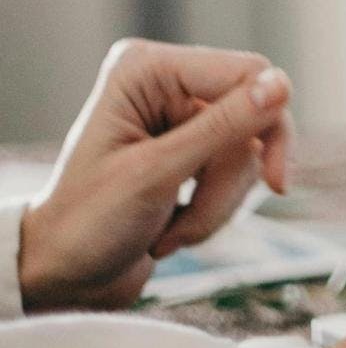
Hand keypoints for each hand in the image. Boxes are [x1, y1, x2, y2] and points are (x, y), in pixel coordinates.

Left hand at [18, 39, 293, 311]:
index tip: (276, 182)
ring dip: (217, 205)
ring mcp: (180, 119)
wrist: (63, 277)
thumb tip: (281, 85)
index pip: (248, 74)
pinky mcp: (191, 152)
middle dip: (228, 181)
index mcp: (147, 70)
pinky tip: (173, 230)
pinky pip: (237, 175)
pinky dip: (214, 211)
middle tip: (195, 219)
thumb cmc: (87, 224)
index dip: (270, 124)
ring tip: (170, 233)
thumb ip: (222, 127)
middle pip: (254, 118)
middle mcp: (166, 85)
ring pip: (248, 154)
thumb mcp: (156, 174)